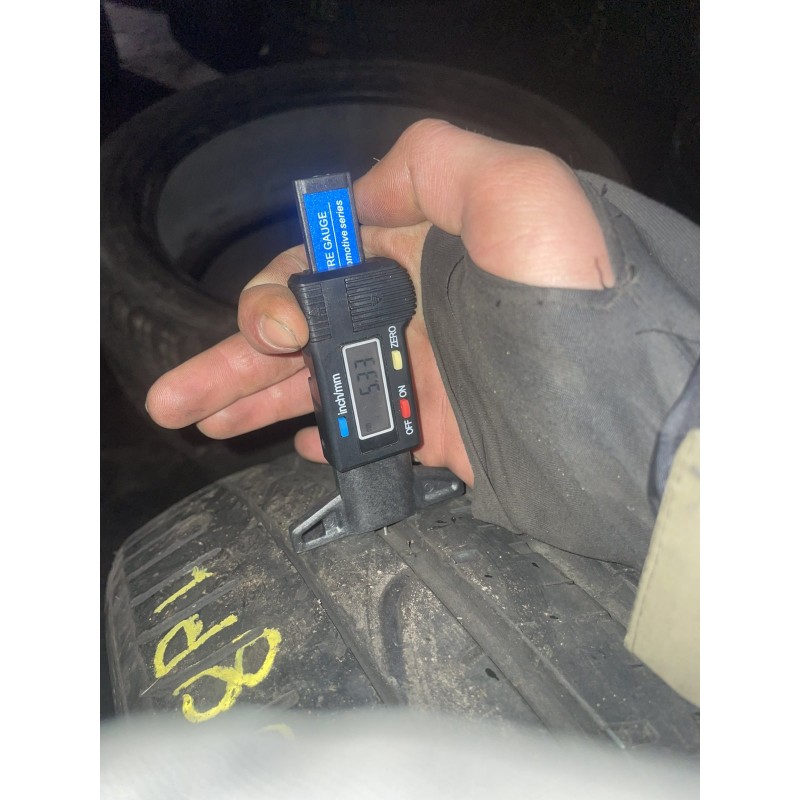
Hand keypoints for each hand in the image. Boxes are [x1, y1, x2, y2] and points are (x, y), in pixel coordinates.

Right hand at [145, 119, 611, 486]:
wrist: (628, 410)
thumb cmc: (578, 297)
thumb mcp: (518, 188)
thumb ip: (433, 164)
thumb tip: (363, 197)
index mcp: (417, 258)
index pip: (319, 269)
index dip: (276, 295)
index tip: (269, 329)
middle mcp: (412, 318)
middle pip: (302, 336)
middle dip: (233, 361)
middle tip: (177, 397)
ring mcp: (420, 381)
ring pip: (318, 388)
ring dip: (256, 402)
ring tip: (200, 419)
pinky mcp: (437, 437)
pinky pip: (365, 436)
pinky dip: (326, 439)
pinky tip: (293, 443)